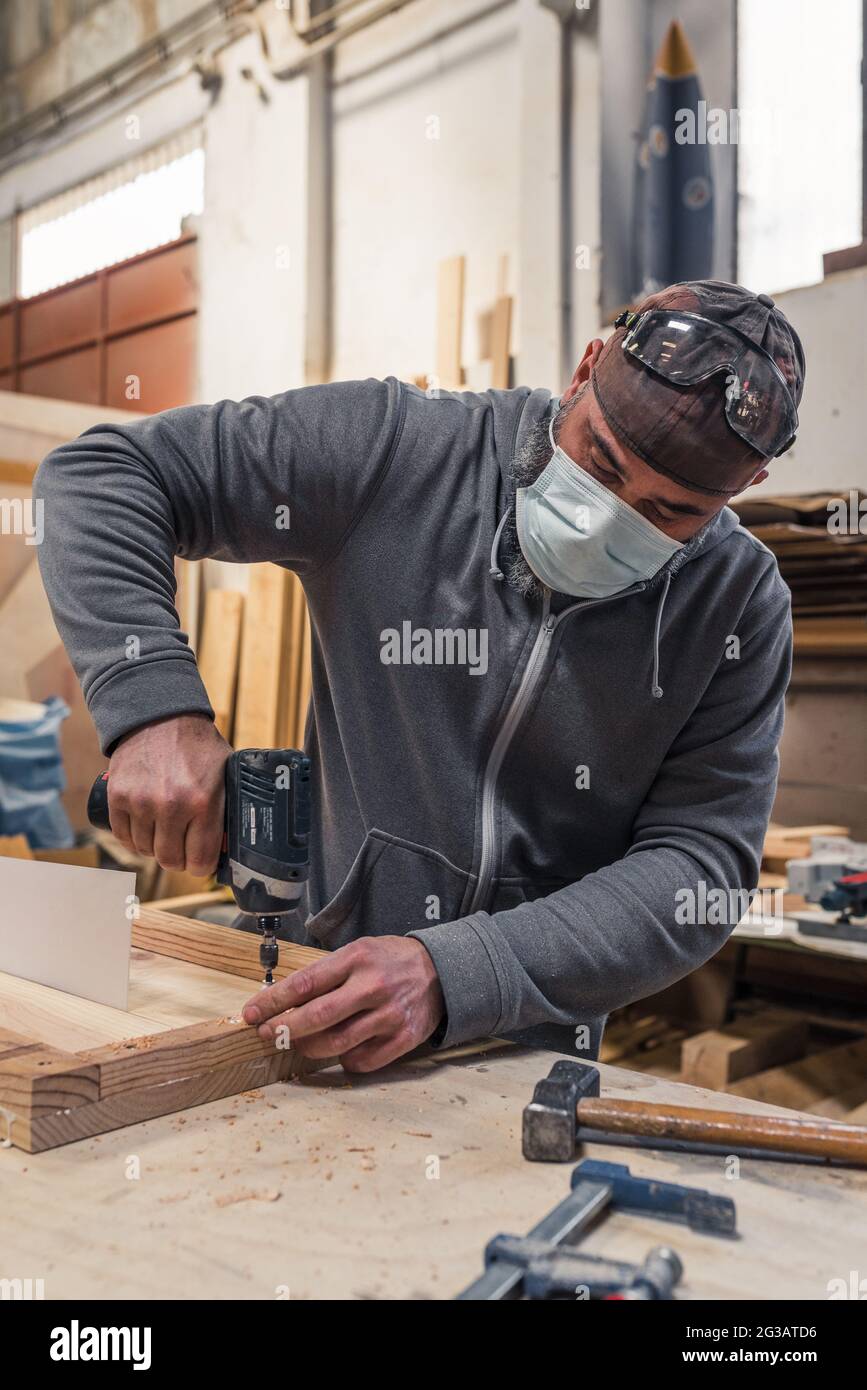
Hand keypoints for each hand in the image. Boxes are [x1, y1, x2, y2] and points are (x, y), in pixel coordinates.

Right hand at [107, 713, 229, 874]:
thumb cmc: (197, 746)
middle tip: (182, 848)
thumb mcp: (224, 773)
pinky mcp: (118, 797)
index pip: (200, 860)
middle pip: (170, 860)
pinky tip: (143, 829)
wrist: (160, 716)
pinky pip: (123, 836)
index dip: (201, 867)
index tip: (201, 862)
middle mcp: (171, 806)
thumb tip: (231, 843)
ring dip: (155, 847)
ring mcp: (141, 802)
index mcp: (203, 803)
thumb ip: (227, 807)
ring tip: (163, 832)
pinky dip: (133, 838)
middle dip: (179, 859)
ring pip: (145, 850)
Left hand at [242, 936, 444, 1072]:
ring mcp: (390, 1015)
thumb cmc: (389, 961)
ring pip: (335, 1043)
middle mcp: (373, 986)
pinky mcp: (403, 1038)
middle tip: (266, 1034)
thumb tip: (283, 1001)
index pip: (305, 983)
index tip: (252, 1013)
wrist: (441, 970)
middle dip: (283, 1028)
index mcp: (357, 958)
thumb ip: (326, 974)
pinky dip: (342, 1059)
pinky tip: (339, 1049)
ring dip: (308, 1047)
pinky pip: (361, 1061)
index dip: (273, 1001)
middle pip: (317, 1016)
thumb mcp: (358, 952)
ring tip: (299, 1042)